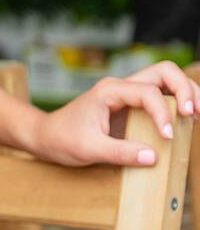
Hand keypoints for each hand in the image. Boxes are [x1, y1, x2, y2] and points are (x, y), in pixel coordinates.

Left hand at [31, 61, 198, 166]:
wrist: (45, 137)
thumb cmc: (62, 139)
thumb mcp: (88, 149)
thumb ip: (120, 152)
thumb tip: (153, 157)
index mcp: (109, 91)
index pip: (148, 93)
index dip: (163, 113)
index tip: (167, 137)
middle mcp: (121, 87)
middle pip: (164, 72)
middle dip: (185, 89)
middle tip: (194, 114)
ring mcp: (127, 95)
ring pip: (165, 80)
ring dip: (186, 93)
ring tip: (198, 115)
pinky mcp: (131, 106)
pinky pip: (160, 97)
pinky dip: (177, 103)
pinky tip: (187, 120)